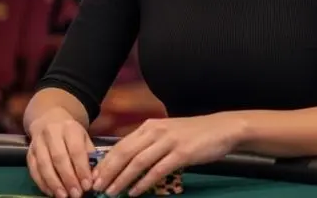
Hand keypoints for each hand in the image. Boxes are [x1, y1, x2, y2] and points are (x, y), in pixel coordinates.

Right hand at [27, 107, 95, 197]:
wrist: (49, 119)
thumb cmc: (71, 133)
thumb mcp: (84, 137)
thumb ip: (89, 154)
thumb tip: (93, 176)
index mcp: (69, 128)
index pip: (76, 150)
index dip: (81, 169)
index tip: (87, 185)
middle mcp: (52, 133)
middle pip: (59, 158)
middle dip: (68, 179)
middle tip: (76, 194)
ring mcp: (38, 143)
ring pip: (44, 165)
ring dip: (54, 183)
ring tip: (63, 196)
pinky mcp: (29, 152)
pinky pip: (33, 170)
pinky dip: (42, 183)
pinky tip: (51, 192)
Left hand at [92, 113, 245, 196]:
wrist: (221, 128)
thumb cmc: (194, 133)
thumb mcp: (167, 133)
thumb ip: (148, 144)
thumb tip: (127, 162)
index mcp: (150, 126)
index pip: (121, 145)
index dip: (106, 162)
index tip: (94, 177)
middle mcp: (156, 131)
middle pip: (125, 153)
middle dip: (108, 172)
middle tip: (97, 187)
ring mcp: (169, 141)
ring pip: (138, 162)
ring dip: (122, 179)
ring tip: (112, 192)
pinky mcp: (181, 153)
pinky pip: (157, 170)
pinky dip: (144, 183)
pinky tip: (136, 192)